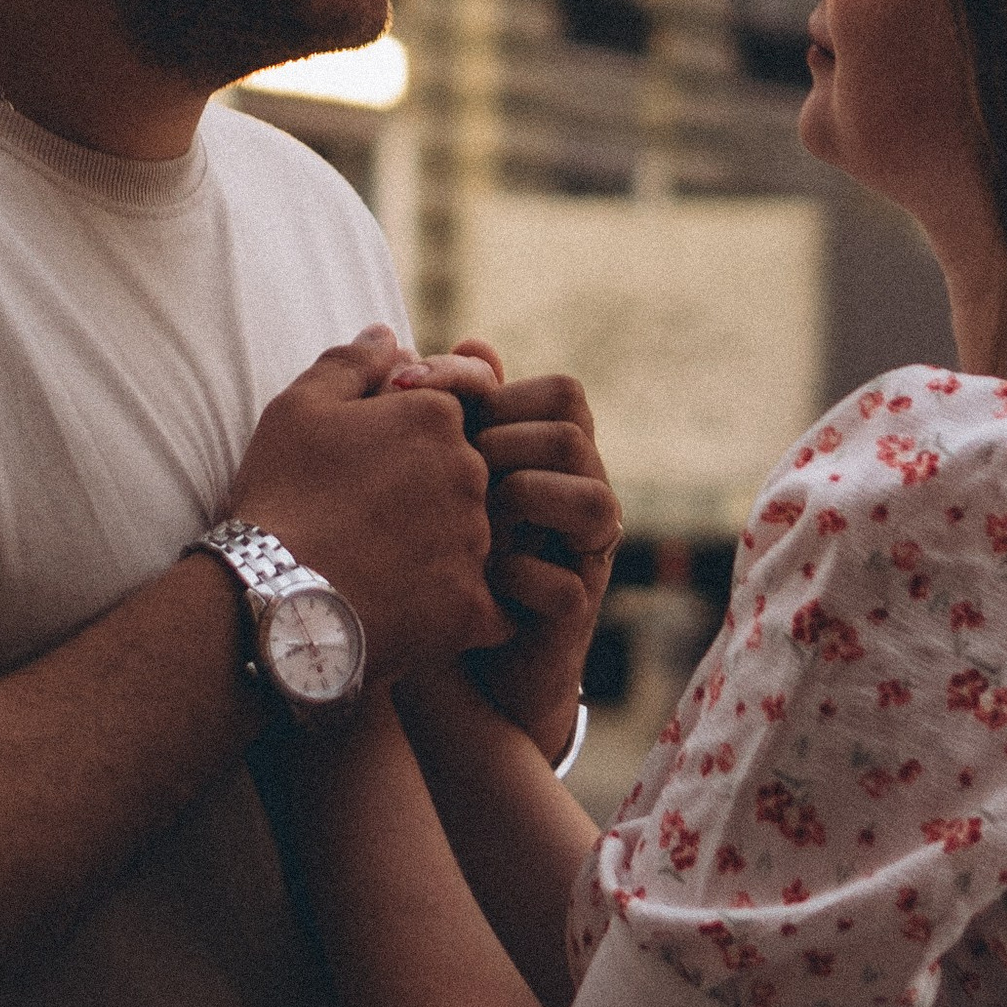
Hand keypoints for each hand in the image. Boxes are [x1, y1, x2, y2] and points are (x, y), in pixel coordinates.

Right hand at [226, 330, 506, 681]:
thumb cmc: (279, 496)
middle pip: (468, 474)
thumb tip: (390, 335)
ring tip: (384, 568)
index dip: (411, 440)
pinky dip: (461, 608)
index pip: (450, 416)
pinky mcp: (473, 605)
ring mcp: (477, 539)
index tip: (374, 467)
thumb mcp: (298, 409)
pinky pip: (489, 603)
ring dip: (446, 548)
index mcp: (434, 417)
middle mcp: (469, 471)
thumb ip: (351, 363)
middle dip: (431, 493)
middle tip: (373, 520)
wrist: (272, 598)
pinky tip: (421, 612)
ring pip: (479, 536)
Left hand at [390, 341, 621, 759]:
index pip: (555, 390)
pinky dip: (516, 578)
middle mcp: (570, 496)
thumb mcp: (419, 478)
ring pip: (597, 500)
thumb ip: (440, 415)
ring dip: (525, 499)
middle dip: (506, 437)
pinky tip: (470, 580)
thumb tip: (466, 342)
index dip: (488, 381)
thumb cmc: (418, 559)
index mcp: (539, 454)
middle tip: (448, 463)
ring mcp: (577, 556)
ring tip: (470, 517)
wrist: (431, 664)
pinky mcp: (570, 617)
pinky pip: (567, 584)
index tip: (410, 387)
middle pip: (576, 428)